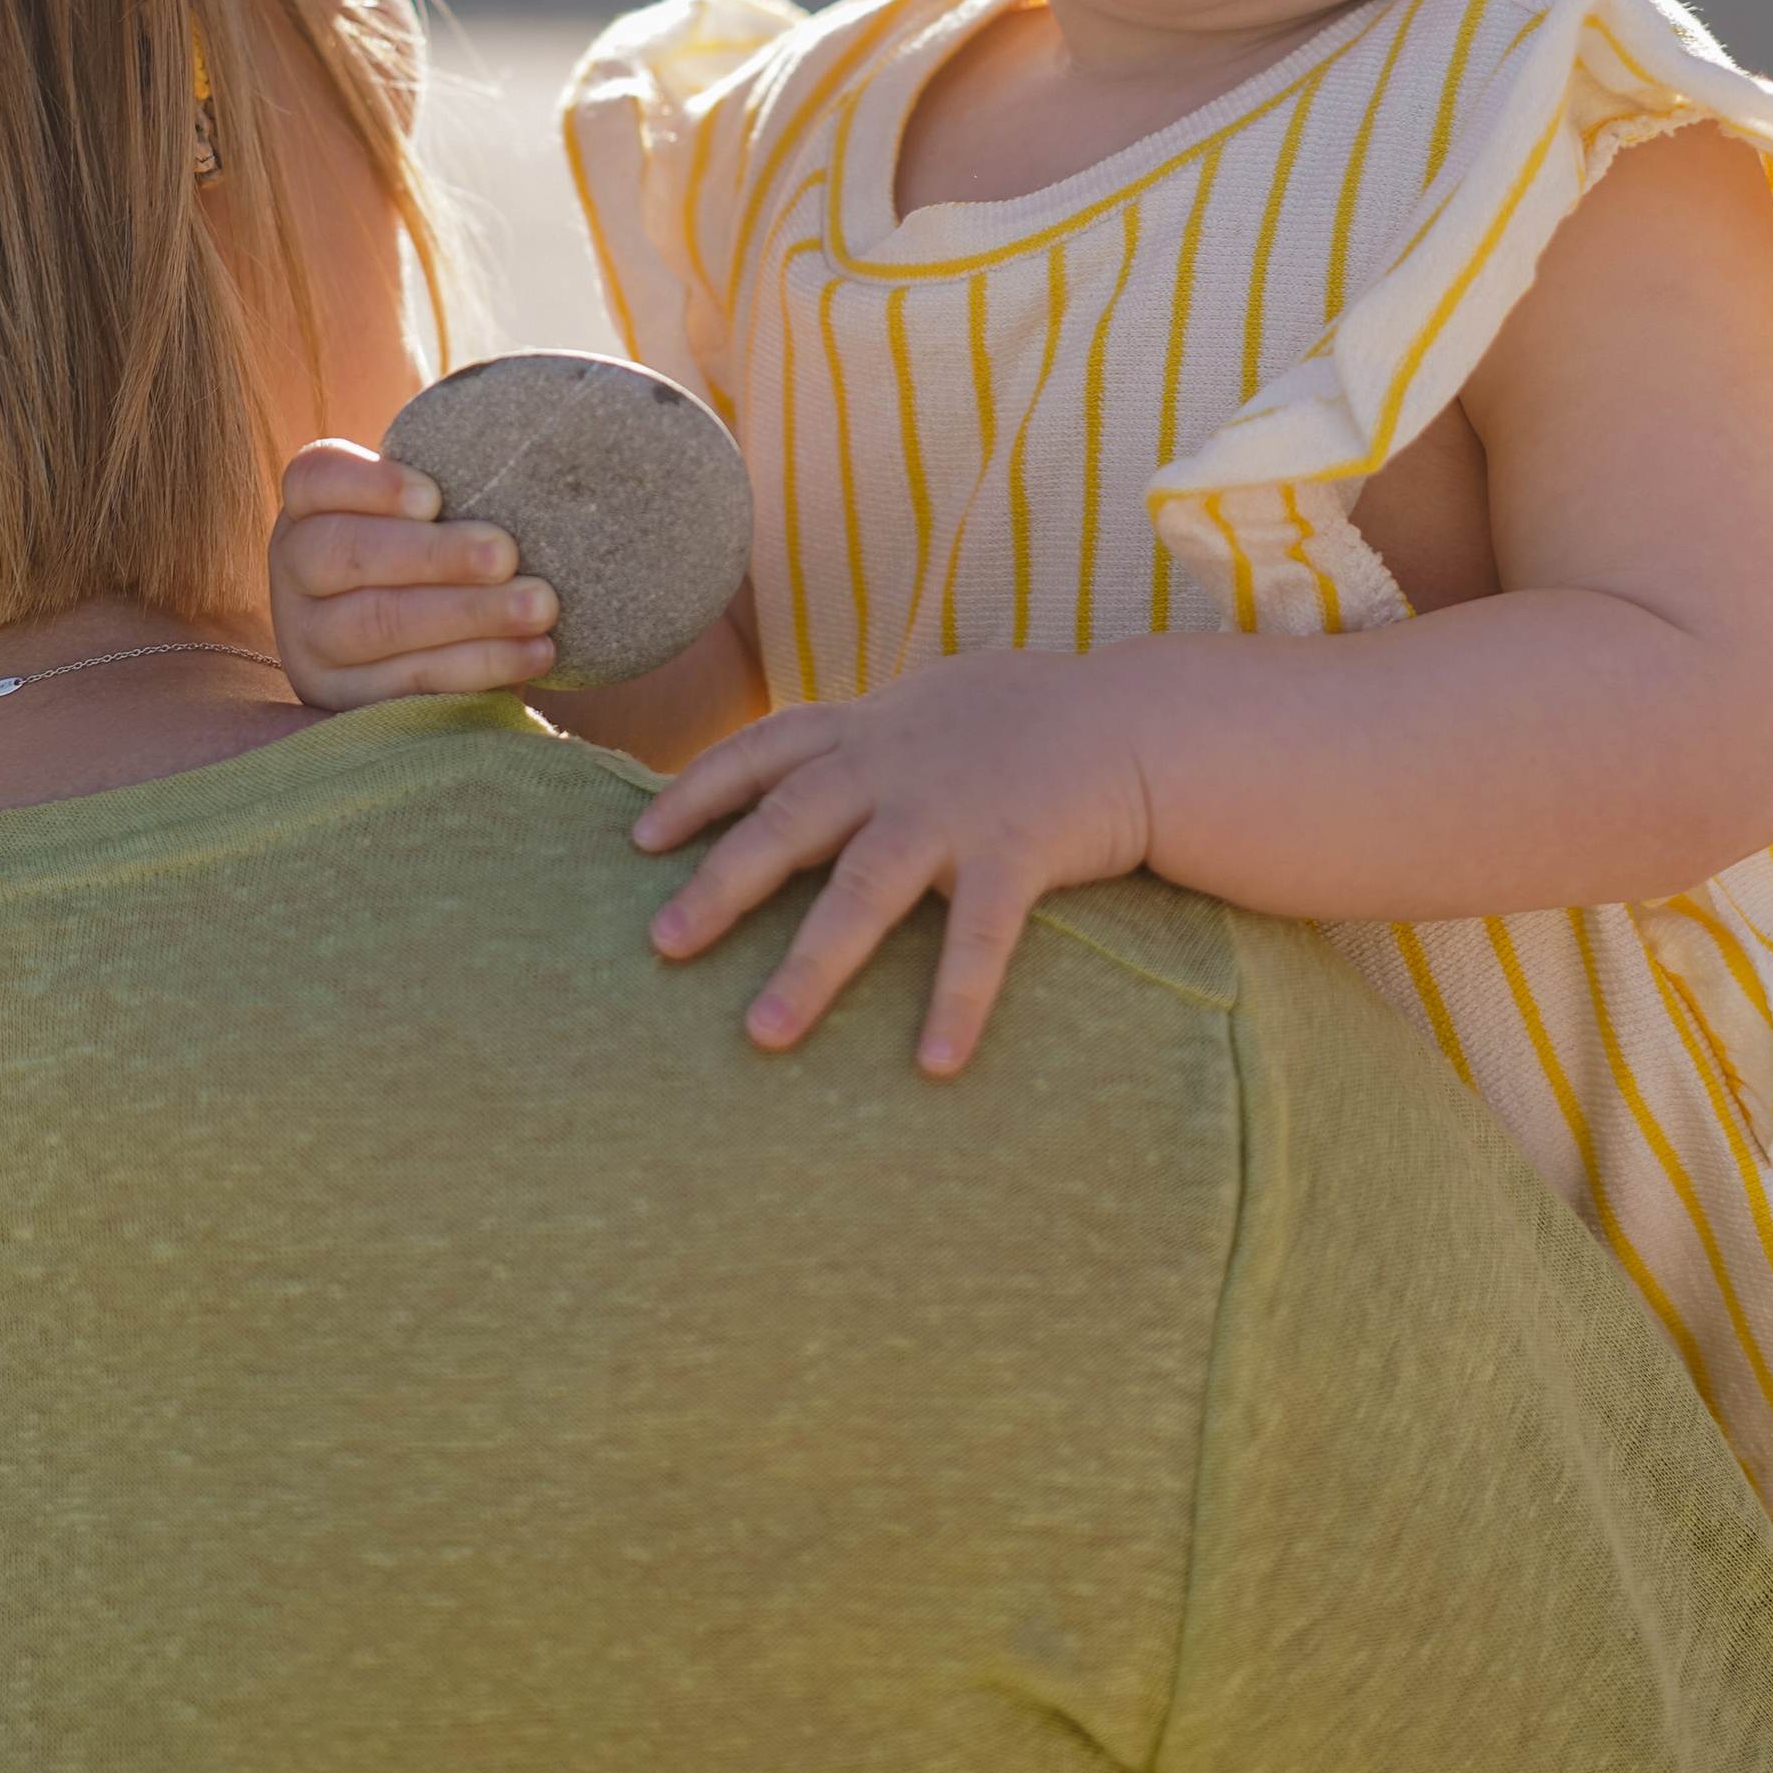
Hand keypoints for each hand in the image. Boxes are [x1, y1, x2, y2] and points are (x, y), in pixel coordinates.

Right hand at [271, 438, 558, 708]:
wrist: (428, 644)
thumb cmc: (439, 550)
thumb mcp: (430, 513)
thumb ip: (453, 489)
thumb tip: (525, 449)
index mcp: (309, 508)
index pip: (314, 479)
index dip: (370, 485)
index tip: (434, 496)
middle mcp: (295, 573)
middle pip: (344, 554)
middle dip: (433, 555)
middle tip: (506, 554)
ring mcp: (309, 643)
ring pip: (376, 624)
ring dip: (467, 615)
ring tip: (539, 607)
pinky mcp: (343, 702)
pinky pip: (408, 686)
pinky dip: (477, 667)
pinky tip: (534, 652)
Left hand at [629, 651, 1153, 1073]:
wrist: (1133, 719)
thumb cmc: (1022, 719)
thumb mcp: (925, 709)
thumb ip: (859, 740)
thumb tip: (790, 771)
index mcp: (867, 732)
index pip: (760, 752)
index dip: (697, 793)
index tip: (639, 839)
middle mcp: (894, 765)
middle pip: (788, 825)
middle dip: (721, 883)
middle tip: (661, 943)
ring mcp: (953, 808)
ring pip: (864, 888)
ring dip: (811, 963)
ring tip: (763, 1033)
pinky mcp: (1018, 849)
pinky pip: (980, 936)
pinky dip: (955, 1000)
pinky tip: (934, 1063)